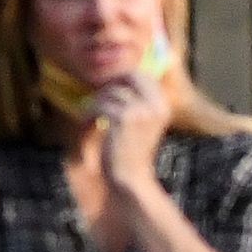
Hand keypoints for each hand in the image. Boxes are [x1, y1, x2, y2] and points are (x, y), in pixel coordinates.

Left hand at [91, 72, 171, 192]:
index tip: (109, 89)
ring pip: (110, 91)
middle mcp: (156, 105)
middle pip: (128, 75)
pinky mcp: (123, 118)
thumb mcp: (142, 121)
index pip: (142, 74)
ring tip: (92, 116)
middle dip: (111, 84)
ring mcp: (141, 111)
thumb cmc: (132, 149)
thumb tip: (117, 75)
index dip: (122, 78)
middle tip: (100, 98)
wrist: (131, 176)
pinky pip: (100, 104)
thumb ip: (137, 99)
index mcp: (163, 105)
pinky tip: (89, 123)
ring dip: (96, 102)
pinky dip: (89, 113)